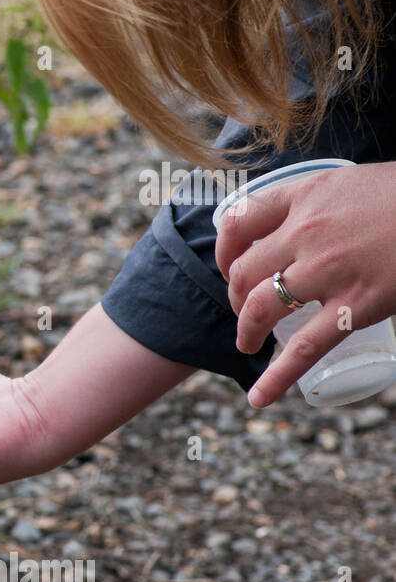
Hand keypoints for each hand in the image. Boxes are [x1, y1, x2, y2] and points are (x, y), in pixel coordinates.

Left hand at [215, 162, 395, 406]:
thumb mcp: (350, 185)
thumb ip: (318, 207)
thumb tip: (299, 228)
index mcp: (305, 196)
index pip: (238, 222)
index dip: (225, 251)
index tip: (229, 267)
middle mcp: (306, 232)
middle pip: (244, 272)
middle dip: (236, 297)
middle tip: (246, 309)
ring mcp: (328, 270)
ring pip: (261, 307)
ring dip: (247, 330)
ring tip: (249, 342)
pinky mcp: (356, 305)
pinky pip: (305, 347)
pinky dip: (277, 376)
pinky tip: (260, 396)